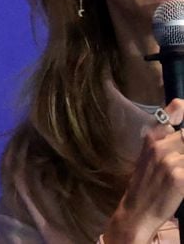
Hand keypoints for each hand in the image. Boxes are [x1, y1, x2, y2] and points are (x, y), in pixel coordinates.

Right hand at [103, 98, 183, 242]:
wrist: (138, 209)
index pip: (176, 108)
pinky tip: (182, 181)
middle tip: (179, 162)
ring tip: (180, 171)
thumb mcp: (150, 155)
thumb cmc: (146, 183)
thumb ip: (167, 140)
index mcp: (152, 135)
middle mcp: (160, 144)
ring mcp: (169, 160)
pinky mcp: (179, 177)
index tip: (183, 122)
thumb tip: (182, 132)